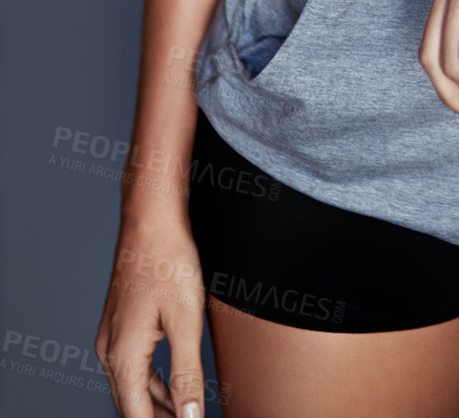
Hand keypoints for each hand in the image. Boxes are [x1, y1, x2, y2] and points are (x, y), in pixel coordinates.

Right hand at [94, 209, 206, 417]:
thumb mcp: (186, 322)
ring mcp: (111, 336)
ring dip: (155, 405)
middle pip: (130, 406)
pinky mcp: (118, 324)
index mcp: (123, 357)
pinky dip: (150, 383)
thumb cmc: (169, 261)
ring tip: (183, 413)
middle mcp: (109, 351)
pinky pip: (131, 366)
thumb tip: (189, 416)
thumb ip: (188, 374)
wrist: (151, 220)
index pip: (136, 416)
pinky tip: (170, 387)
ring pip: (130, 387)